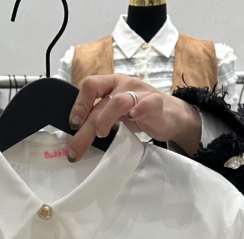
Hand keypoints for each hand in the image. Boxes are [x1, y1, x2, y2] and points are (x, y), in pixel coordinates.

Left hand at [67, 74, 202, 160]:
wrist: (171, 116)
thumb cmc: (140, 114)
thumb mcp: (114, 114)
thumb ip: (98, 118)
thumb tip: (75, 137)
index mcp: (110, 84)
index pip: (90, 85)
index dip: (79, 104)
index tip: (73, 126)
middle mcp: (123, 85)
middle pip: (100, 103)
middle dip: (85, 128)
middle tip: (76, 150)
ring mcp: (140, 92)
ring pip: (119, 101)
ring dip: (106, 119)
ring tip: (101, 134)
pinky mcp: (156, 103)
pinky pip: (147, 103)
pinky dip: (139, 110)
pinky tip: (132, 118)